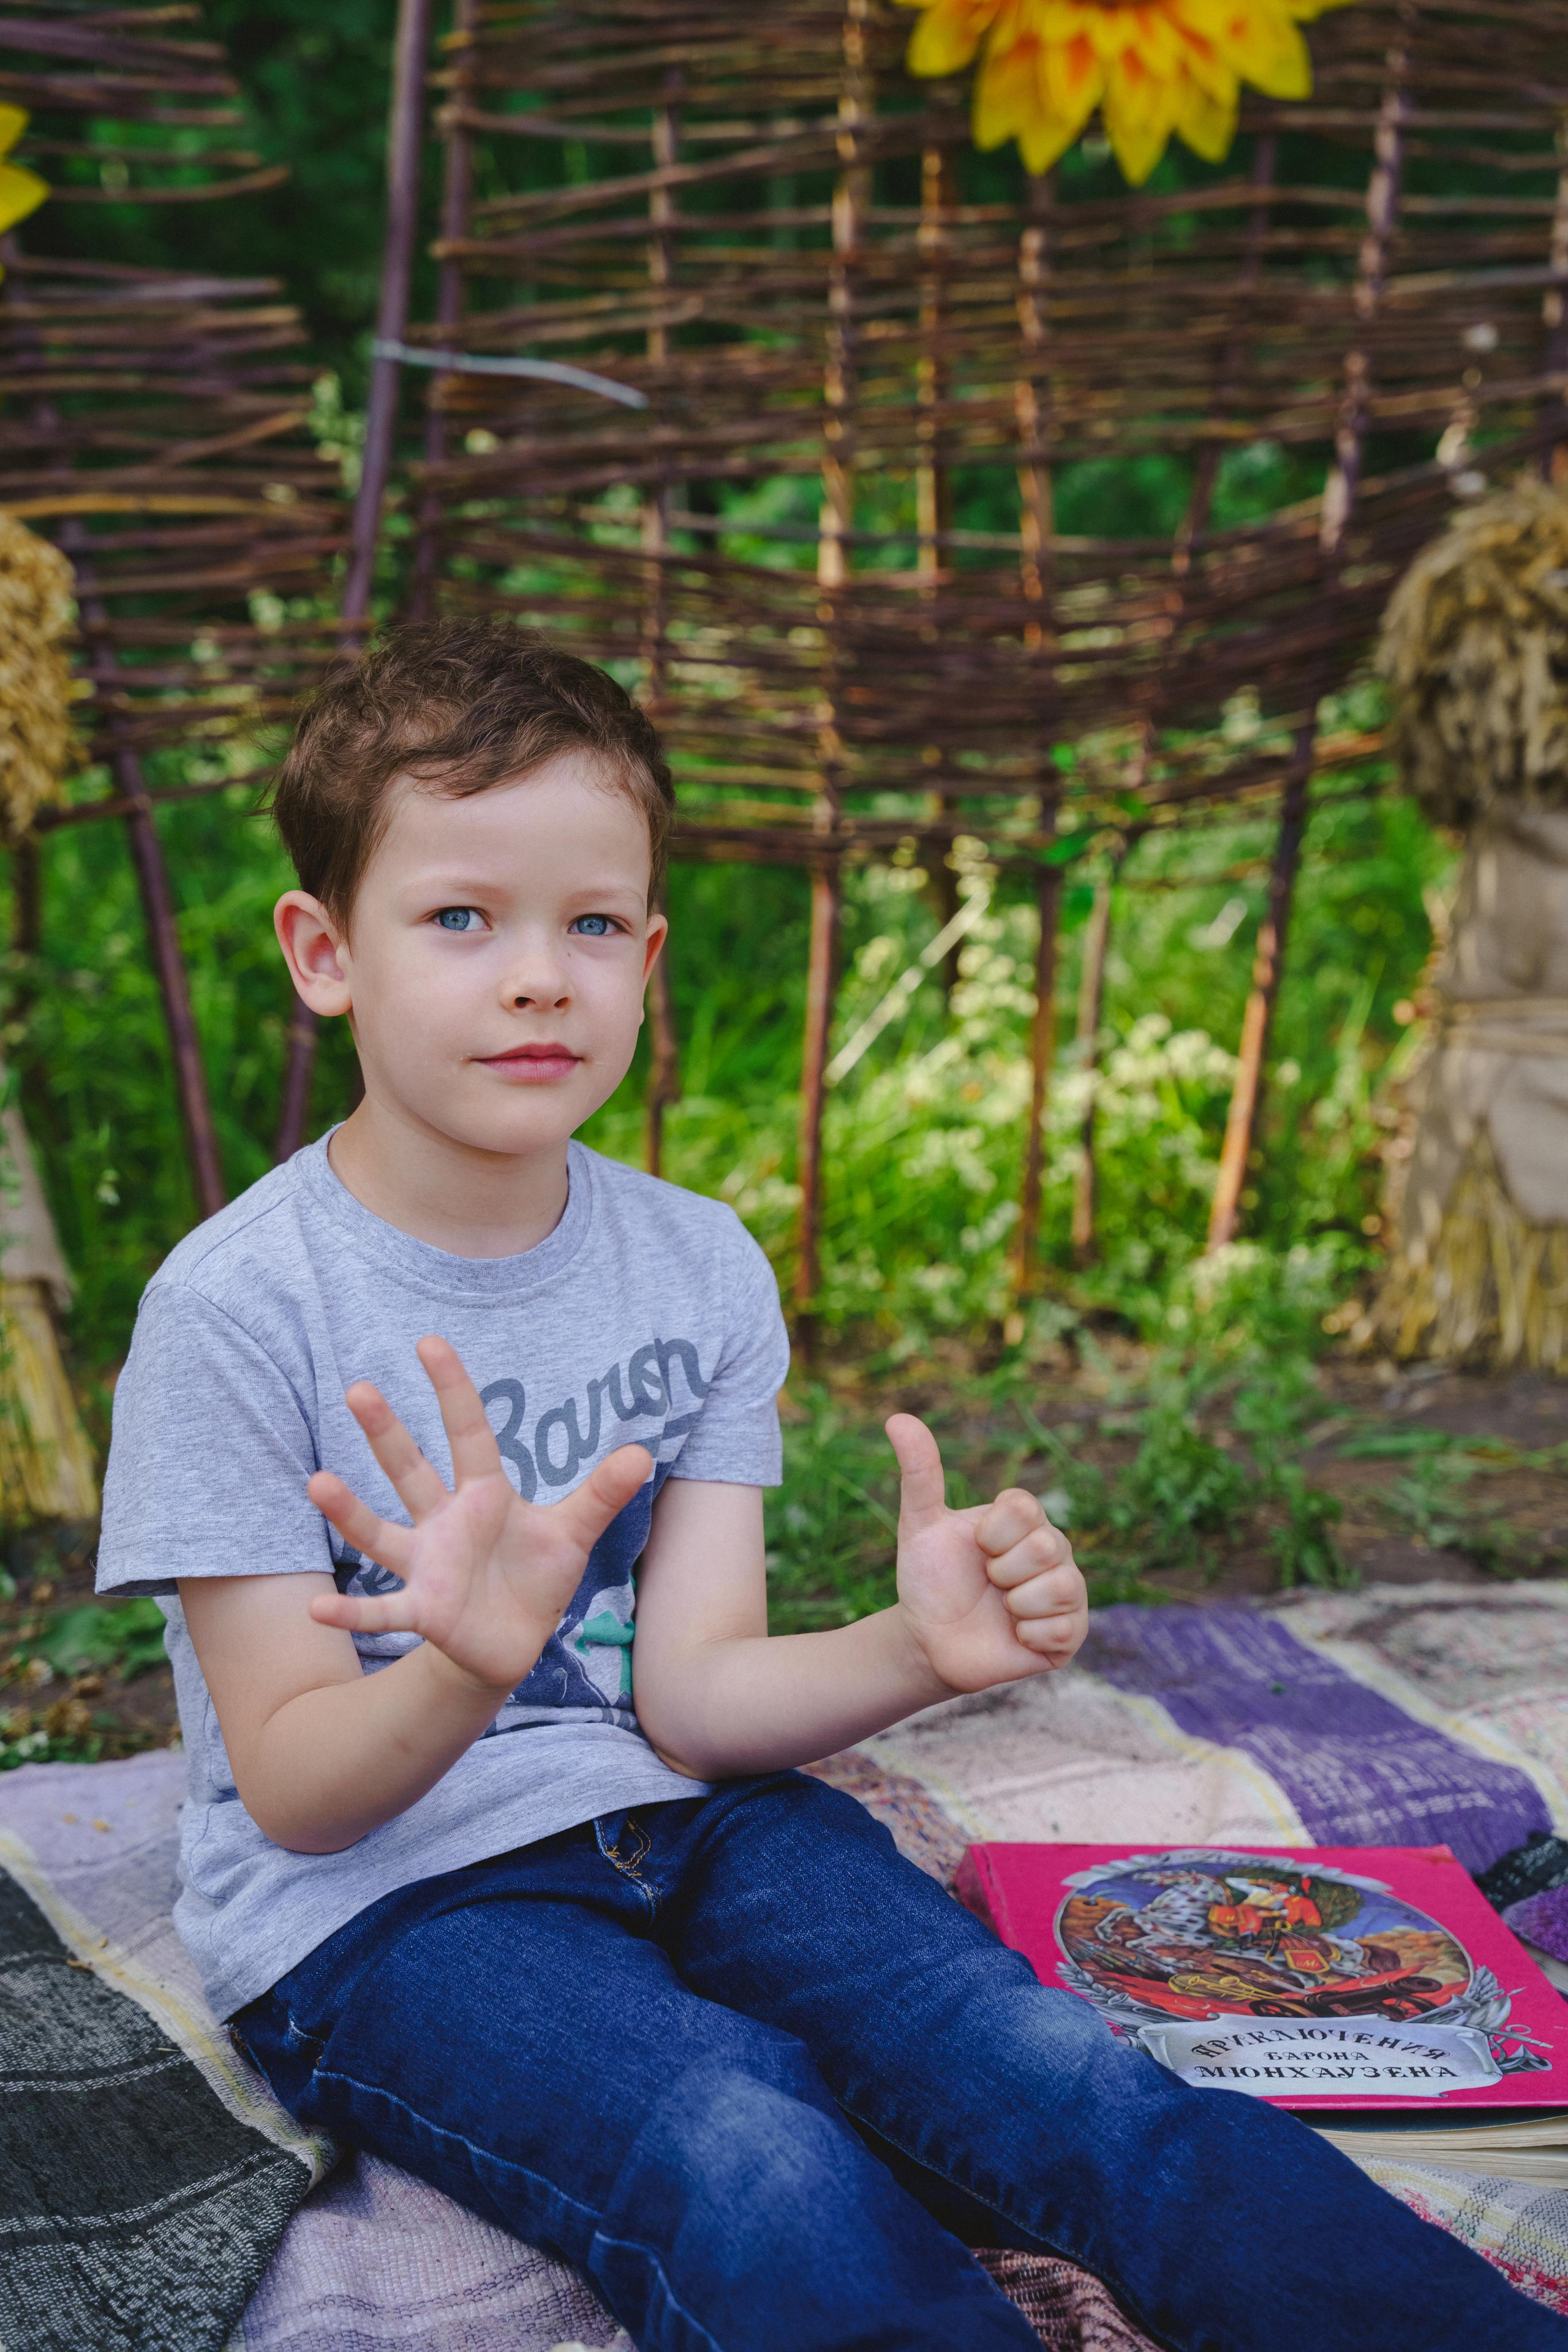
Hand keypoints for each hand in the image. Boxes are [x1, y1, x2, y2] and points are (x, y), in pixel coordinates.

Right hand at [306, 1336, 650, 1696]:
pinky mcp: (423, 1609)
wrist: (515, 1641)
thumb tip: (643, 1452)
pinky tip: (318, 1609)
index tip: (430, 1342)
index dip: (452, 1389)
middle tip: (359, 1389)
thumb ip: (601, 1494)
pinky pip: (382, 1611)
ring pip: (381, 1534)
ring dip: (348, 1511)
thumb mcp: (573, 1532)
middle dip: (386, 1433)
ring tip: (316, 1482)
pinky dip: (352, 1610)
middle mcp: (445, 1522)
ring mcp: (428, 1565)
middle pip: (411, 1471)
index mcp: (484, 1495)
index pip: (467, 1432)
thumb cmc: (537, 1576)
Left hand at [886, 1413, 1086, 1696]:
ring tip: (1002, 1611)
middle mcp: (1053, 1551)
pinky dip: (1028, 1635)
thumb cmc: (929, 1580)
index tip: (976, 1549)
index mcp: (1024, 1521)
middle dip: (1002, 1572)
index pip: (1025, 1507)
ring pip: (1061, 1587)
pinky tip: (1014, 1636)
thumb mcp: (920, 1526)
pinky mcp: (1069, 1634)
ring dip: (1016, 1605)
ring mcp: (1065, 1592)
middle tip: (988, 1584)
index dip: (993, 1534)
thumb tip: (897, 1417)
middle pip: (1045, 1546)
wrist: (928, 1641)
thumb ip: (919, 1474)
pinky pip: (1063, 1629)